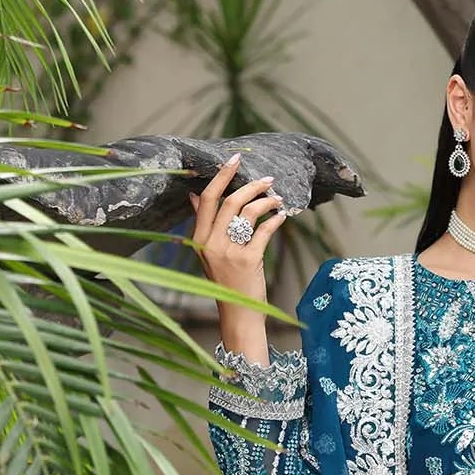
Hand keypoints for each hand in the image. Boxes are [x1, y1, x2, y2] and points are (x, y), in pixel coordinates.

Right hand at [190, 153, 286, 295]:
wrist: (238, 314)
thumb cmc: (225, 281)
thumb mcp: (208, 253)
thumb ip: (203, 224)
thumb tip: (194, 196)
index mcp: (199, 238)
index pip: (207, 199)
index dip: (221, 176)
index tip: (235, 160)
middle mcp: (212, 243)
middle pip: (230, 201)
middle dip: (251, 186)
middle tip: (267, 180)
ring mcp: (229, 252)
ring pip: (248, 212)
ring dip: (266, 202)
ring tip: (277, 200)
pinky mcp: (249, 260)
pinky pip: (264, 231)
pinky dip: (275, 220)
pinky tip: (281, 217)